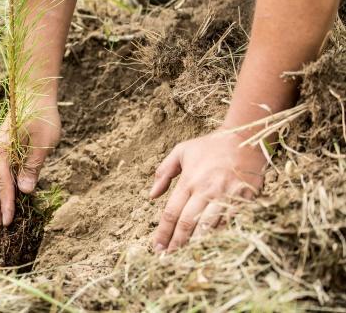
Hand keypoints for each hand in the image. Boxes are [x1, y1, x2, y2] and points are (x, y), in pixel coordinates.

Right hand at [0, 105, 60, 229]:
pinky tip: (4, 199)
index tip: (8, 224)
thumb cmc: (41, 115)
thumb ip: (33, 166)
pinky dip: (0, 189)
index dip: (7, 205)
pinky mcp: (4, 150)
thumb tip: (25, 191)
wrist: (34, 93)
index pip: (4, 184)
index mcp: (3, 150)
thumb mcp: (43, 142)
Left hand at [150, 130, 267, 251]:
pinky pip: (231, 225)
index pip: (171, 213)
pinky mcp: (245, 201)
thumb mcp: (182, 151)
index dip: (163, 233)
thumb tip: (152, 195)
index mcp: (189, 180)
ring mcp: (226, 197)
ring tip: (187, 259)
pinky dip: (221, 238)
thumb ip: (164, 172)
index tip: (156, 248)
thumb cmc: (211, 146)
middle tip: (169, 259)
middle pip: (188, 224)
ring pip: (209, 228)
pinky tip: (213, 249)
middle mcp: (206, 191)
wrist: (246, 138)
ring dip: (197, 245)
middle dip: (177, 244)